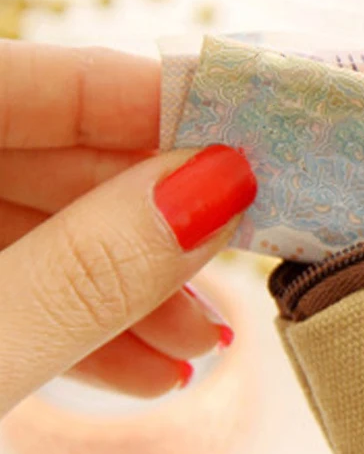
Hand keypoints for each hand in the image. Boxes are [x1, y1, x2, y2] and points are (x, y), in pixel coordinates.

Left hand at [0, 41, 256, 418]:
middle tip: (249, 246)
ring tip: (207, 342)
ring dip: (133, 289)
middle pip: (48, 160)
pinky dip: (84, 331)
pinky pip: (16, 294)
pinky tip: (153, 371)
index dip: (143, 96)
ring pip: (42, 235)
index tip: (247, 128)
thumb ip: (88, 270)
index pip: (26, 82)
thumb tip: (220, 185)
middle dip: (157, 218)